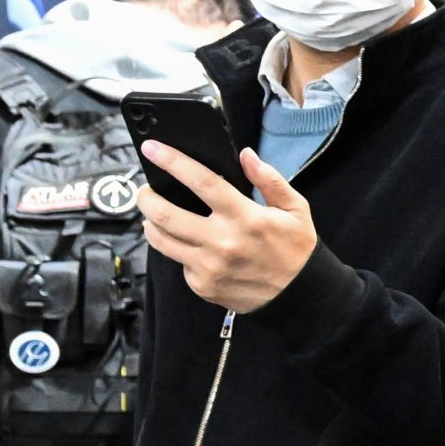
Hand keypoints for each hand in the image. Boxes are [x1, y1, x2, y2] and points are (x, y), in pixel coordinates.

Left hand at [138, 145, 319, 314]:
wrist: (300, 296)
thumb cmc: (296, 249)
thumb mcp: (295, 210)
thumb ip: (270, 180)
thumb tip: (245, 155)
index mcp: (246, 217)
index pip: (201, 182)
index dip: (172, 162)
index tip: (152, 149)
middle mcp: (222, 242)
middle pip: (165, 213)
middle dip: (146, 197)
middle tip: (145, 190)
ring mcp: (209, 266)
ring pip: (160, 240)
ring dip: (150, 223)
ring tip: (154, 215)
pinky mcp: (202, 285)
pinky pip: (179, 263)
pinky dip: (179, 251)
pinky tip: (190, 247)